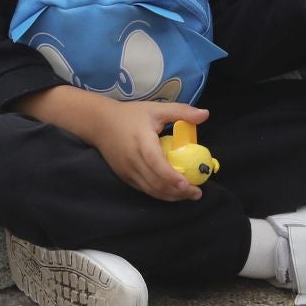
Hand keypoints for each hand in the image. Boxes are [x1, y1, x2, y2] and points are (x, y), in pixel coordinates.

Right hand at [91, 101, 209, 201]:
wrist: (99, 123)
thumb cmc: (131, 115)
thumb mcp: (156, 109)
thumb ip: (181, 111)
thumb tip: (205, 114)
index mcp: (142, 141)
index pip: (156, 163)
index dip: (172, 177)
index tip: (188, 185)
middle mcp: (133, 159)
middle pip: (156, 183)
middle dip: (178, 192)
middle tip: (197, 193)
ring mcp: (127, 171)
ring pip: (151, 190)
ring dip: (170, 196)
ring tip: (188, 195)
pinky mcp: (124, 177)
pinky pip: (144, 189)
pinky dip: (159, 194)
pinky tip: (172, 192)